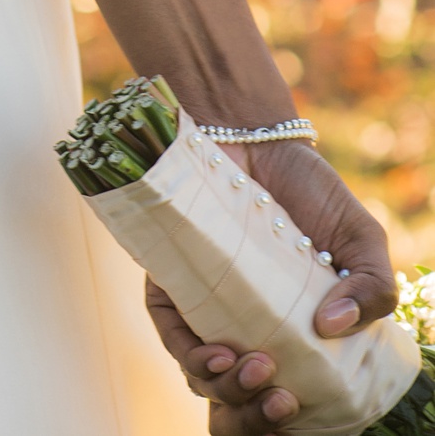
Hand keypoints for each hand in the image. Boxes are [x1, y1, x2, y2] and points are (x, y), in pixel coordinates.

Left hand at [145, 141, 396, 429]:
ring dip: (227, 388)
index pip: (280, 394)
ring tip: (255, 369)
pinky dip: (191, 354)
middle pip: (239, 398)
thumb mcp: (360, 238)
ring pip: (204, 375)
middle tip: (281, 397)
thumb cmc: (309, 192)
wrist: (254, 137)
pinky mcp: (171, 282)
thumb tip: (333, 328)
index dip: (282, 415)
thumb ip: (372, 286)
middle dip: (256, 412)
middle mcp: (246, 327)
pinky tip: (218, 354)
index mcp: (290, 332)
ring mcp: (206, 307)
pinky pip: (171, 334)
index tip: (295, 406)